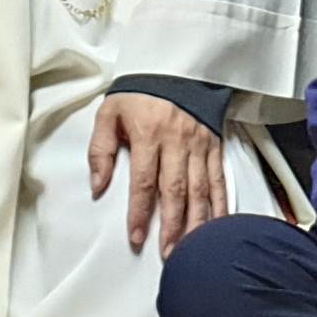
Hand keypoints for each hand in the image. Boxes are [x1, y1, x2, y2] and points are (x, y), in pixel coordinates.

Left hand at [90, 92, 226, 255]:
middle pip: (175, 191)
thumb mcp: (109, 113)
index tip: (136, 237)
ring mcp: (199, 145)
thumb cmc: (140, 90)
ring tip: (189, 247)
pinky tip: (218, 225)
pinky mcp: (214, 145)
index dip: (139, 213)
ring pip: (200, 189)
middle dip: (171, 226)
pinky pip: (219, 179)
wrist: (176, 64)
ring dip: (195, 222)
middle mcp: (177, 142)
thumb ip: (100, 150)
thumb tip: (97, 185)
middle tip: (167, 253)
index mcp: (149, 134)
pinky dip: (220, 204)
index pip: (144, 181)